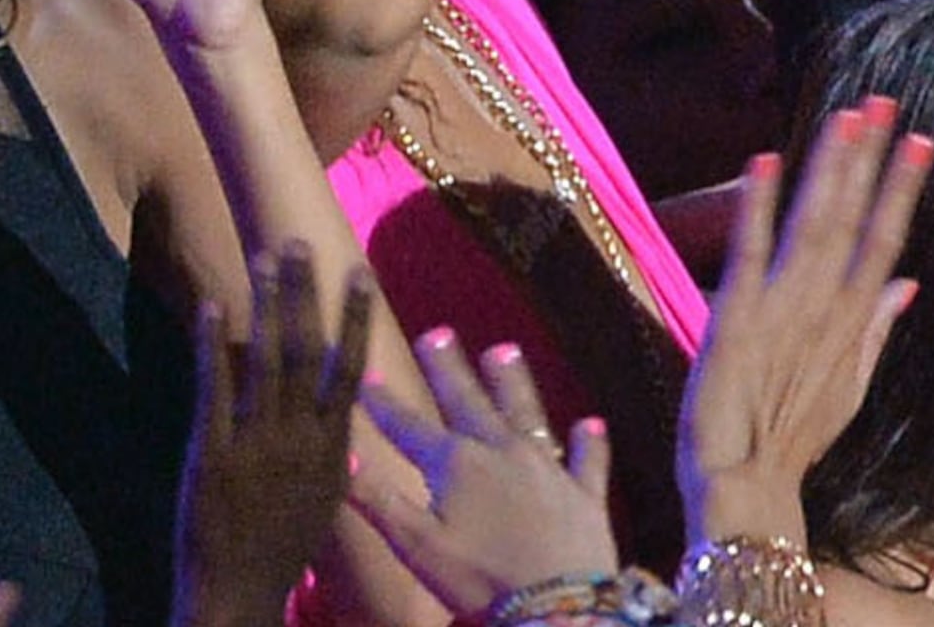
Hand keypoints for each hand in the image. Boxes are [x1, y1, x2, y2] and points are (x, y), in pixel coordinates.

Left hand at [174, 245, 374, 626]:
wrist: (239, 594)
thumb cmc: (284, 550)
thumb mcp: (326, 501)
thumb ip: (332, 453)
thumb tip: (341, 416)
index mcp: (333, 447)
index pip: (348, 368)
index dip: (354, 317)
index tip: (359, 272)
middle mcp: (300, 436)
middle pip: (308, 350)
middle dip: (305, 292)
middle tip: (299, 241)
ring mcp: (257, 442)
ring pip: (268, 359)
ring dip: (266, 304)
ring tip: (264, 257)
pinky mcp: (213, 452)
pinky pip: (215, 389)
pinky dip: (214, 345)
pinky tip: (211, 306)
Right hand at [353, 329, 620, 613]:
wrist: (555, 602)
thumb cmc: (478, 576)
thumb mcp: (415, 543)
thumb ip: (377, 498)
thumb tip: (341, 453)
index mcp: (457, 464)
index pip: (410, 427)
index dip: (385, 404)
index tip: (366, 376)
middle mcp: (503, 452)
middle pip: (470, 402)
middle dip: (449, 368)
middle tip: (437, 333)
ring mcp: (548, 468)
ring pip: (528, 413)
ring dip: (514, 383)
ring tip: (504, 349)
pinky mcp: (584, 492)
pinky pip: (588, 460)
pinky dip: (589, 442)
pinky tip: (591, 423)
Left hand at [678, 97, 930, 542]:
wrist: (746, 489)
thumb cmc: (791, 441)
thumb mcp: (846, 387)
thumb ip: (876, 329)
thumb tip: (908, 282)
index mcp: (849, 321)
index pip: (885, 240)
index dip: (901, 189)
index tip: (920, 139)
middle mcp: (822, 308)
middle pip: (852, 220)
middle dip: (868, 159)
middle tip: (882, 102)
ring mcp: (781, 312)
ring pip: (814, 226)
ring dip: (829, 169)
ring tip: (845, 117)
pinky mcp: (733, 322)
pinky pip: (749, 253)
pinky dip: (758, 207)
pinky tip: (765, 160)